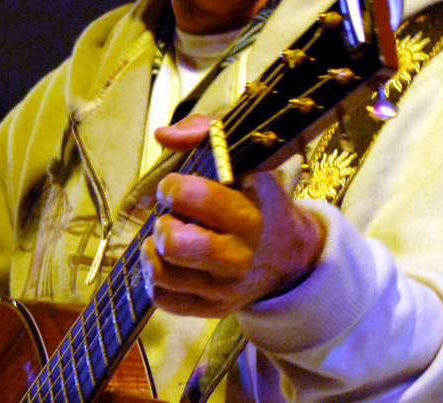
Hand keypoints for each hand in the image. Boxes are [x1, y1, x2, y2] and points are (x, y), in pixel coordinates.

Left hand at [140, 115, 325, 318]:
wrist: (289, 255)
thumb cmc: (258, 199)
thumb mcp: (247, 159)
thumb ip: (206, 133)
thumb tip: (164, 135)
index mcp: (255, 211)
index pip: (200, 197)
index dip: (175, 187)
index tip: (176, 185)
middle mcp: (244, 253)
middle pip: (176, 243)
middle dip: (163, 224)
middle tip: (171, 217)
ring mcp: (228, 286)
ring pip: (163, 273)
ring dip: (154, 250)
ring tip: (167, 236)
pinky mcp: (214, 309)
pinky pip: (164, 299)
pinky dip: (155, 278)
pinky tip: (168, 261)